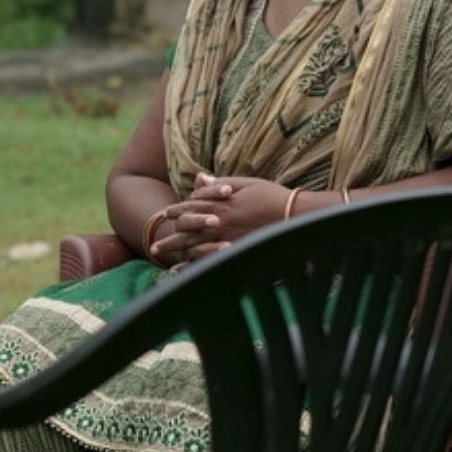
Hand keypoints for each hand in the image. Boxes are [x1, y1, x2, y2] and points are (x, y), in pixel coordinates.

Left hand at [148, 173, 291, 267]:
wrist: (296, 215)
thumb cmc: (272, 196)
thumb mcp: (245, 183)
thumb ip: (220, 183)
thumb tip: (200, 178)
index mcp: (221, 204)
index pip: (192, 207)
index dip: (177, 211)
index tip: (166, 215)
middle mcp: (220, 222)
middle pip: (187, 231)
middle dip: (170, 238)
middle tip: (155, 245)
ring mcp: (227, 238)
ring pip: (194, 247)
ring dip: (176, 253)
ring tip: (163, 259)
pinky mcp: (236, 251)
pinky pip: (209, 261)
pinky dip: (193, 267)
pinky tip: (183, 273)